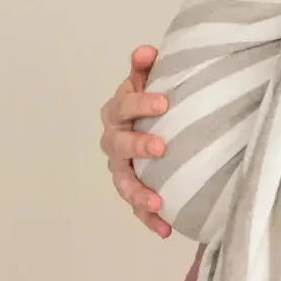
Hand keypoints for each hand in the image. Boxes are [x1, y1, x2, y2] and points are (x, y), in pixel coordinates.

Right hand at [99, 44, 171, 237]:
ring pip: (123, 181)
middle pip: (119, 144)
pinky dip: (148, 218)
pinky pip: (136, 206)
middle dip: (138, 146)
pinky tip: (165, 228)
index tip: (165, 102)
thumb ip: (145, 65)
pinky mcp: (133, 187)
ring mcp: (121, 166)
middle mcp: (114, 138)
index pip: (124, 104)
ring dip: (138, 193)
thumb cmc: (154, 95)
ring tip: (158, 201)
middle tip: (162, 147)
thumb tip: (146, 52)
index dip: (141, 102)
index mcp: (118, 109)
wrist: (156, 119)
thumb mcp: (149, 76)